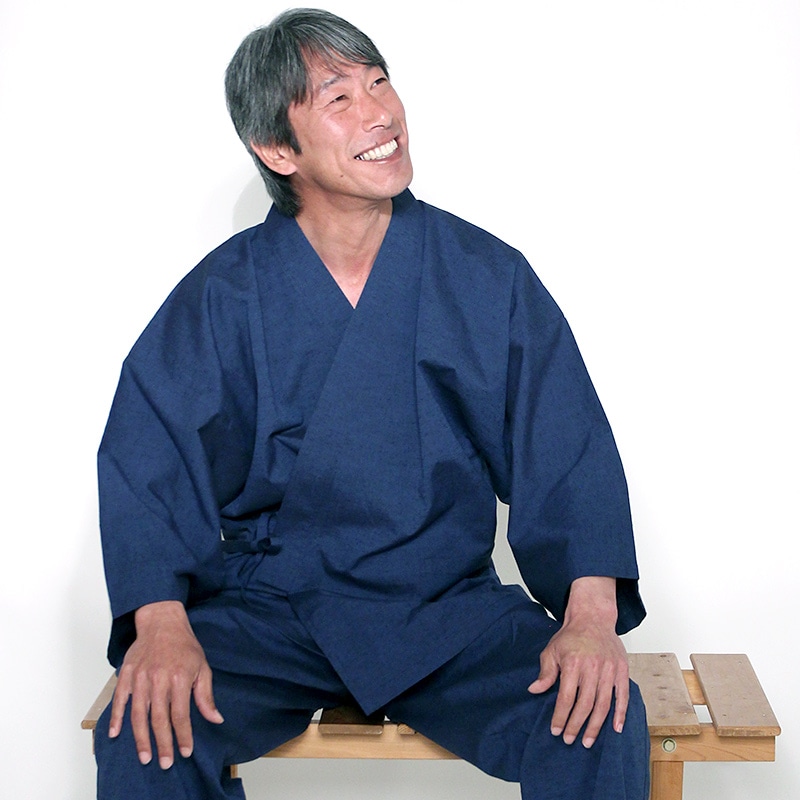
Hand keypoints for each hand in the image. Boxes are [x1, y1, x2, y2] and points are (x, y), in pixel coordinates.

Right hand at [108, 601, 223, 768]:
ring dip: (141, 737)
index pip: (181, 713)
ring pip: (138, 714)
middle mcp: (158, 678)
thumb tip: (215, 718)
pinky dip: (116, 717)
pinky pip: (119, 699)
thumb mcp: (202, 666)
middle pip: (159, 718)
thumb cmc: (184, 644)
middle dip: (162, 743)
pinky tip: (115, 734)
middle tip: (165, 763)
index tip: (186, 751)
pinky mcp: (127, 674)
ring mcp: (140, 677)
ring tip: (144, 756)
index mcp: (179, 676)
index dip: (184, 734)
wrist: (162, 621)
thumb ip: (205, 695)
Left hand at [527, 577, 628, 747]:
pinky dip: (621, 713)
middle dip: (576, 725)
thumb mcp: (552, 650)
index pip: (566, 697)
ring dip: (596, 726)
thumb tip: (534, 690)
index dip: (560, 716)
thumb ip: (545, 672)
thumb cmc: (571, 636)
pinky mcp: (621, 670)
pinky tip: (616, 728)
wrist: (593, 618)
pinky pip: (623, 696)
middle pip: (585, 705)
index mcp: (573, 663)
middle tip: (570, 740)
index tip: (555, 730)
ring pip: (603, 704)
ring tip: (588, 741)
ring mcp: (609, 670)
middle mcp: (592, 668)